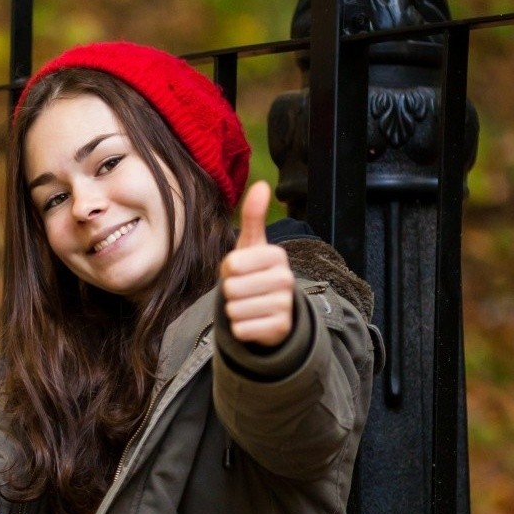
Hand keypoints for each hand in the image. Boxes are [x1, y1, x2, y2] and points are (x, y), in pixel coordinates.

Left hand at [220, 181, 296, 346]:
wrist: (272, 312)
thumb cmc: (254, 274)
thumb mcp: (251, 245)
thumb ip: (253, 217)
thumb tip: (262, 183)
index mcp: (276, 255)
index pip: (230, 265)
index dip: (227, 271)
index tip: (241, 272)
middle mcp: (286, 278)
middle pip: (230, 289)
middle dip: (230, 293)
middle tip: (245, 291)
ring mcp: (285, 304)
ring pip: (234, 310)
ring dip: (234, 311)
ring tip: (249, 305)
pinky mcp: (280, 328)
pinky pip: (241, 330)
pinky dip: (240, 329)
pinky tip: (254, 322)